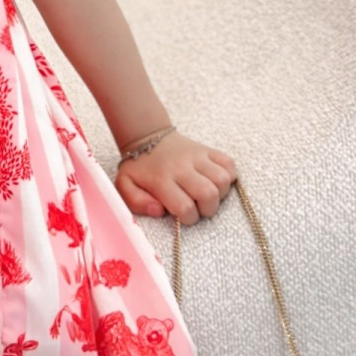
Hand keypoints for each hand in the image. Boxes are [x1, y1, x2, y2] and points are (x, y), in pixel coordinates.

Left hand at [114, 131, 236, 225]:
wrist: (148, 138)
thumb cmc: (139, 168)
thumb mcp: (125, 185)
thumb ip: (136, 202)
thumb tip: (159, 210)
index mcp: (161, 179)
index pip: (185, 207)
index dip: (188, 218)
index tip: (182, 214)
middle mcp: (181, 167)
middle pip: (208, 194)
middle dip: (207, 209)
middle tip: (197, 206)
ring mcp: (197, 157)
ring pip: (222, 180)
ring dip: (219, 194)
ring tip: (206, 194)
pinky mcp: (208, 150)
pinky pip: (229, 164)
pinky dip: (228, 176)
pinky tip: (214, 180)